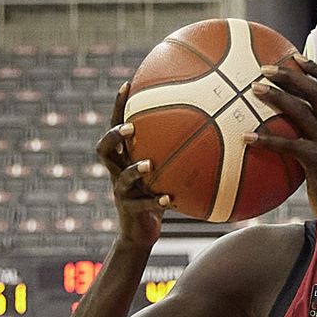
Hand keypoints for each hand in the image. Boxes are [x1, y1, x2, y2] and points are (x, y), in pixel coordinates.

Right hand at [97, 82, 171, 246]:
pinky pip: (140, 204)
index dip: (118, 107)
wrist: (140, 231)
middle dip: (114, 136)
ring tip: (148, 164)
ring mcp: (121, 191)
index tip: (128, 84)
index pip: (117, 127)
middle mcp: (118, 171)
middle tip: (130, 128)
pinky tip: (169, 199)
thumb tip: (211, 126)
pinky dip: (155, 201)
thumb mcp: (167, 172)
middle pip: (104, 148)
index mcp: (125, 157)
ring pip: (120, 177)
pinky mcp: (129, 211)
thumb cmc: (158, 194)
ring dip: (133, 170)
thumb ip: (178, 152)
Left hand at [245, 56, 316, 226]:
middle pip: (316, 90)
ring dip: (277, 97)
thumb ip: (311, 138)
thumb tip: (284, 132)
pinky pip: (289, 145)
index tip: (296, 58)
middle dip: (291, 75)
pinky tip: (246, 139)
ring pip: (302, 110)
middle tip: (265, 68)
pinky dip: (266, 140)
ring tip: (254, 89)